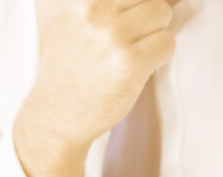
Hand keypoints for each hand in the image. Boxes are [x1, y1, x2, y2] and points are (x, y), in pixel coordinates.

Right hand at [14, 0, 175, 176]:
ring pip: (162, 13)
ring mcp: (111, 36)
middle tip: (125, 44)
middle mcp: (92, 12)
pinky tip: (136, 70)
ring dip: (154, 35)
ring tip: (130, 55)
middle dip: (145, 19)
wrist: (54, 118)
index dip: (132, 8)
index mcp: (79, 1)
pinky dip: (159, 57)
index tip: (123, 28)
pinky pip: (167, 42)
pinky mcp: (129, 61)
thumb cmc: (69, 72)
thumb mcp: (70, 23)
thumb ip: (99, 5)